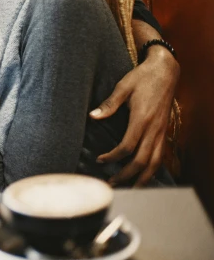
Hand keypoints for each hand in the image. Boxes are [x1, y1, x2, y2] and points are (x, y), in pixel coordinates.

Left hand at [90, 48, 179, 185]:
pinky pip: (161, 156)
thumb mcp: (123, 86)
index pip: (127, 146)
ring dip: (143, 178)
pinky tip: (144, 176)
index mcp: (142, 119)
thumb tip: (93, 116)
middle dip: (127, 175)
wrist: (166, 71)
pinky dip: (153, 169)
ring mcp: (162, 132)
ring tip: (130, 188)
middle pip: (142, 161)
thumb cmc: (142, 77)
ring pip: (155, 162)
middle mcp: (154, 129)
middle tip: (111, 183)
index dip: (113, 157)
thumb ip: (109, 103)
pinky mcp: (164, 132)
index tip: (100, 160)